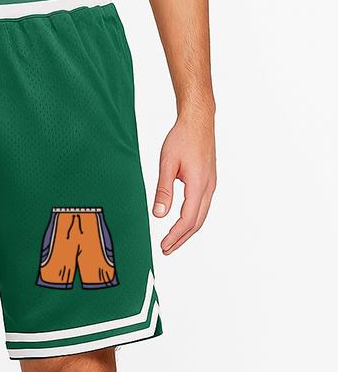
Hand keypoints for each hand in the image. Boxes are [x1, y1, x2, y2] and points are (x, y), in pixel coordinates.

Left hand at [152, 113, 215, 254]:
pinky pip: (202, 206)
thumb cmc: (182, 138)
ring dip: (187, 230)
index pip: (188, 219)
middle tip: (167, 249)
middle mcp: (209, 188)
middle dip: (182, 238)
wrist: (198, 121)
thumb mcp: (167, 163)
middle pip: (197, 222)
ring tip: (173, 239)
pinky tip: (182, 220)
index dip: (176, 235)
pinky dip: (192, 218)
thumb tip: (159, 214)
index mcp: (199, 185)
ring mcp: (211, 185)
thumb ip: (163, 190)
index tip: (164, 245)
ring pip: (201, 215)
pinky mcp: (209, 180)